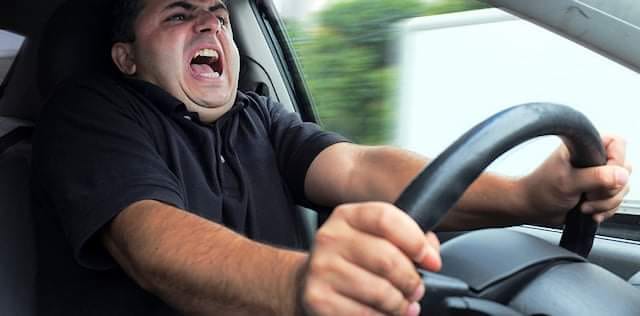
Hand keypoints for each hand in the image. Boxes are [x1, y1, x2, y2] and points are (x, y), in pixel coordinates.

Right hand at [300, 202, 440, 315]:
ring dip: (400, 304)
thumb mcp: (372, 237)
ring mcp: (321, 269)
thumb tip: (431, 252)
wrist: (307, 282)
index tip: (431, 261)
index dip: (416, 241)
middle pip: (388, 259)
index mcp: (346, 216)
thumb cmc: (350, 261)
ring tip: (402, 304)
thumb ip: (405, 237)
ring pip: (381, 291)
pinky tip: (383, 314)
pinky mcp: (318, 299)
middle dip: (412, 280)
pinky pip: (365, 314)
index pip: (387, 219)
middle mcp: (330, 238)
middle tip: (416, 290)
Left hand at [521, 135, 631, 224]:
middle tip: (587, 194)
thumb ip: (596, 177)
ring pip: (622, 188)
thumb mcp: (568, 182)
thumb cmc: (540, 190)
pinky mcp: (597, 191)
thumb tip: (622, 175)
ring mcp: (597, 176)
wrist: (532, 208)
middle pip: (624, 170)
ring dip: (606, 203)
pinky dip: (605, 210)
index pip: (618, 144)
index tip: (602, 178)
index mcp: (584, 146)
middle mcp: (593, 158)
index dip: (616, 163)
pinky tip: (588, 212)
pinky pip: (616, 201)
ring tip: (583, 205)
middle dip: (609, 189)